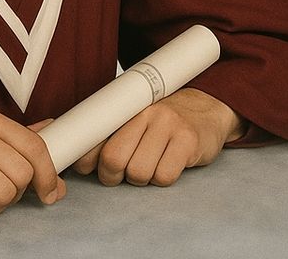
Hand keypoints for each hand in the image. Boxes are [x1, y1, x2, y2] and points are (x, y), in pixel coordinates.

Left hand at [70, 88, 244, 186]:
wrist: (207, 108)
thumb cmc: (164, 120)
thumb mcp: (136, 118)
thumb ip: (112, 133)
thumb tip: (80, 161)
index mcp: (128, 107)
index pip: (97, 134)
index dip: (86, 158)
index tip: (85, 168)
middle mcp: (146, 113)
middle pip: (114, 158)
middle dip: (112, 176)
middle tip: (121, 175)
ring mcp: (168, 125)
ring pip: (138, 172)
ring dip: (141, 179)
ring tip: (150, 165)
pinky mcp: (188, 141)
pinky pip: (164, 176)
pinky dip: (163, 179)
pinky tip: (169, 165)